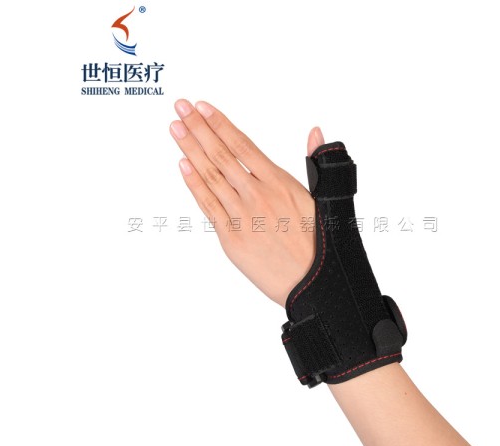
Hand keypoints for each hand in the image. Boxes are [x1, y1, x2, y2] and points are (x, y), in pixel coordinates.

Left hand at [169, 100, 324, 306]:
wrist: (314, 284)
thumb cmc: (321, 243)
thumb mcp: (324, 197)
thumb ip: (314, 162)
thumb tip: (316, 132)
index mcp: (279, 182)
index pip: (242, 144)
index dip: (220, 123)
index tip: (202, 107)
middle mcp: (258, 195)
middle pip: (221, 154)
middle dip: (198, 128)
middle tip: (180, 107)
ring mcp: (242, 216)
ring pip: (211, 176)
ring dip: (190, 150)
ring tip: (175, 129)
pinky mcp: (232, 239)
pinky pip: (208, 206)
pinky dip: (194, 184)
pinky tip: (182, 165)